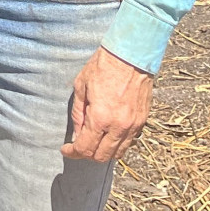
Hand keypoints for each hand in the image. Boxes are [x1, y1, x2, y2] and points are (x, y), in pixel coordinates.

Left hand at [61, 47, 153, 163]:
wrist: (131, 54)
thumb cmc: (103, 66)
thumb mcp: (81, 86)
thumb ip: (78, 114)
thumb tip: (76, 134)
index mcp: (100, 118)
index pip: (85, 148)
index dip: (72, 152)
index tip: (66, 149)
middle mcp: (118, 126)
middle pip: (101, 157)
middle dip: (87, 154)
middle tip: (78, 146)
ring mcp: (133, 125)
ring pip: (118, 153)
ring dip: (103, 152)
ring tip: (94, 141)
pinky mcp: (143, 121)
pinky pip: (129, 142)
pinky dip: (118, 144)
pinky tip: (109, 134)